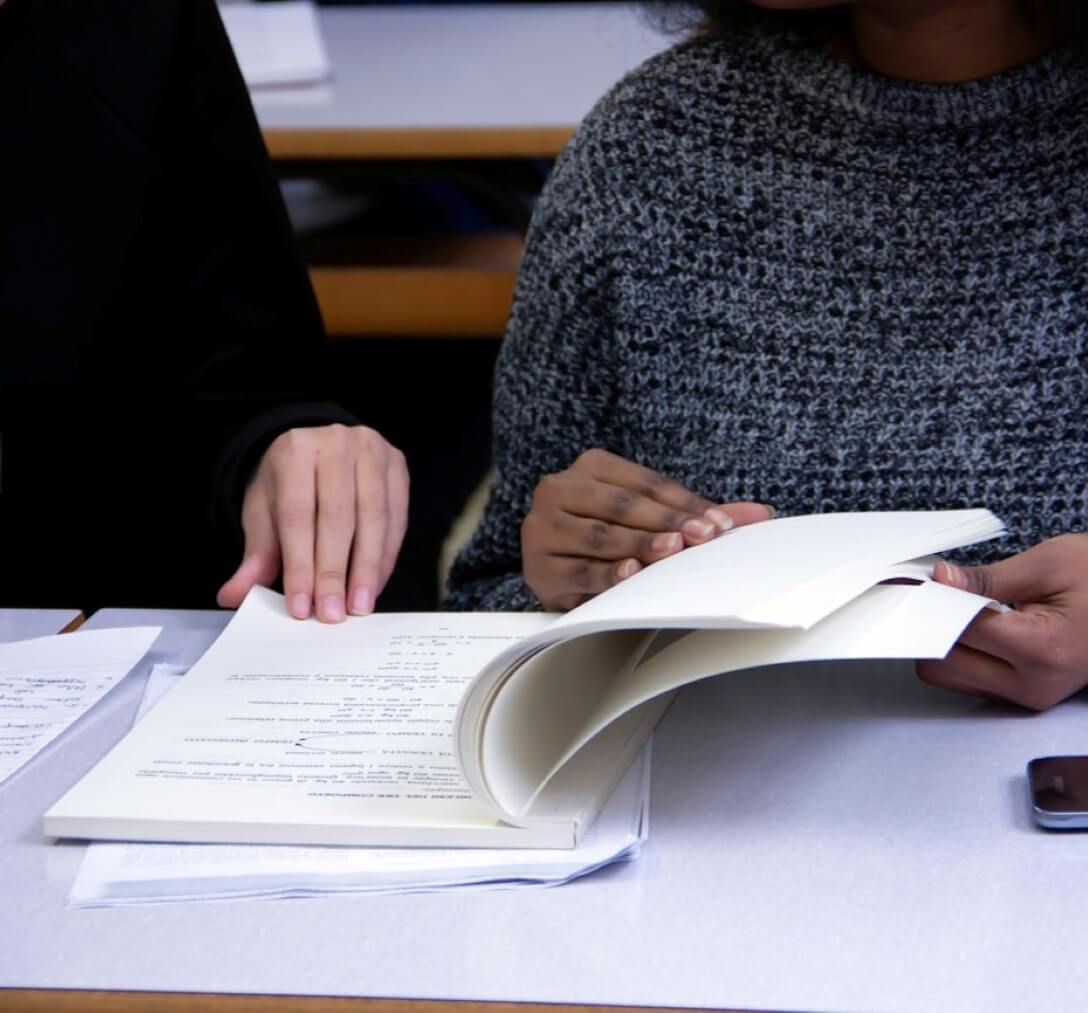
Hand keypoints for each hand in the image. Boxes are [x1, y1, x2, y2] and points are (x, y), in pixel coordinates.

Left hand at [216, 425, 408, 622]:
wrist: (320, 453)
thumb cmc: (290, 487)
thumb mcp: (265, 514)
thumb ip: (256, 554)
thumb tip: (233, 595)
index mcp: (295, 450)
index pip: (297, 515)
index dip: (300, 564)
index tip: (302, 606)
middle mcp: (337, 443)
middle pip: (338, 516)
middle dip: (334, 571)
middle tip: (331, 614)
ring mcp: (373, 451)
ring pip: (373, 517)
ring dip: (366, 568)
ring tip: (358, 606)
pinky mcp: (398, 466)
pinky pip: (396, 518)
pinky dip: (385, 557)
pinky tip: (374, 585)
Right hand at [521, 448, 772, 610]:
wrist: (556, 569)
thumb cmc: (610, 539)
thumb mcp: (649, 520)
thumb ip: (697, 515)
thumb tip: (760, 514)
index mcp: (590, 466)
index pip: (644, 483)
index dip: (684, 502)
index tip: (720, 523)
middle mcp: (559, 488)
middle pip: (622, 505)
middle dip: (667, 522)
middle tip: (704, 537)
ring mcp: (543, 527)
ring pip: (601, 536)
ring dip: (640, 545)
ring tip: (673, 551)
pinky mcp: (538, 565)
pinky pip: (580, 570)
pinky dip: (608, 573)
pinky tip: (631, 573)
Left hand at [918, 534, 1087, 709]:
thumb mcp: (1049, 564)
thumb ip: (988, 578)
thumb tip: (941, 580)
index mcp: (1042, 650)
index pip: (959, 631)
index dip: (933, 602)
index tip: (919, 581)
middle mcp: (1032, 684)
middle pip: (942, 665)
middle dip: (932, 627)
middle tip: (934, 593)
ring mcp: (1028, 695)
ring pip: (949, 676)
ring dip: (943, 641)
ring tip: (958, 607)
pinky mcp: (1023, 696)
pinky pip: (968, 679)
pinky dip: (959, 652)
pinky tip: (971, 624)